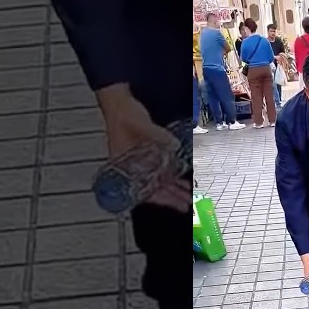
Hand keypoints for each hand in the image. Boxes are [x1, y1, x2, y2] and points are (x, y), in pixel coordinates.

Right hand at [96, 84, 186, 209]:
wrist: (121, 103)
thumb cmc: (124, 116)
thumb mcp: (142, 126)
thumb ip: (159, 137)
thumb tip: (174, 146)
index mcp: (125, 166)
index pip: (143, 189)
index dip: (160, 198)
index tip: (174, 204)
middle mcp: (133, 168)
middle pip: (152, 189)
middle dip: (170, 198)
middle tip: (186, 205)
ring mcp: (141, 163)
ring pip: (158, 182)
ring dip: (173, 189)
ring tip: (187, 197)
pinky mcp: (148, 156)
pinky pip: (160, 171)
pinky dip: (171, 177)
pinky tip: (182, 182)